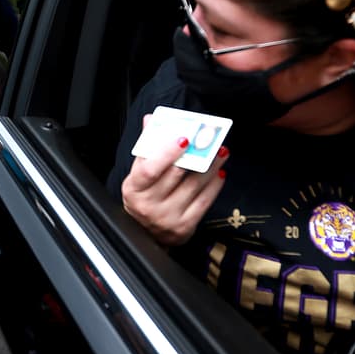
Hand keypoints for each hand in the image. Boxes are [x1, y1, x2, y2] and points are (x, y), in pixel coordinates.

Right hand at [120, 114, 228, 245]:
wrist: (146, 233)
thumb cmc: (144, 197)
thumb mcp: (138, 175)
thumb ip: (146, 148)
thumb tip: (151, 120)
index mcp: (134, 189)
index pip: (150, 169)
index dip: (167, 153)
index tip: (184, 138)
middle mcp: (149, 205)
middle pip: (176, 174)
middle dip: (196, 153)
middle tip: (209, 138)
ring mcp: (167, 218)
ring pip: (194, 186)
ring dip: (211, 166)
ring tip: (220, 151)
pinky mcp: (184, 227)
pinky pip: (204, 202)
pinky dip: (214, 185)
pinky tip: (219, 172)